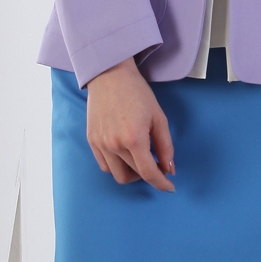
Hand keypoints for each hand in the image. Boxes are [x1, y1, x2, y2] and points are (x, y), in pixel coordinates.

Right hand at [86, 62, 174, 189]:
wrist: (109, 75)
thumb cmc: (137, 93)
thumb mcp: (158, 117)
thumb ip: (165, 146)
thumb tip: (169, 170)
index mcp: (134, 138)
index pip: (149, 173)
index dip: (161, 183)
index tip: (169, 187)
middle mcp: (115, 145)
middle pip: (134, 175)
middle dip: (148, 175)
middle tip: (155, 164)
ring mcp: (100, 144)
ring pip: (117, 174)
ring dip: (131, 173)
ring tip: (139, 159)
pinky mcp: (91, 140)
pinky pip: (104, 165)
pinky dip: (116, 166)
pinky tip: (124, 154)